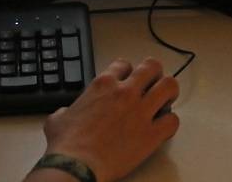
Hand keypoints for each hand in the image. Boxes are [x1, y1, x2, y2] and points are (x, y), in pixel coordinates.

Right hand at [40, 58, 179, 181]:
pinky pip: (173, 120)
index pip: (124, 64)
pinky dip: (170, 123)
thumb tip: (63, 115)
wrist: (76, 166)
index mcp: (104, 84)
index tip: (128, 81)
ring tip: (165, 101)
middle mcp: (125, 92)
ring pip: (169, 86)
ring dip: (169, 92)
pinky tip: (164, 128)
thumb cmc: (67, 145)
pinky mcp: (151, 134)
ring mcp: (141, 111)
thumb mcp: (58, 119)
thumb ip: (66, 111)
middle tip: (152, 86)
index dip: (128, 72)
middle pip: (152, 67)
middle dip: (154, 75)